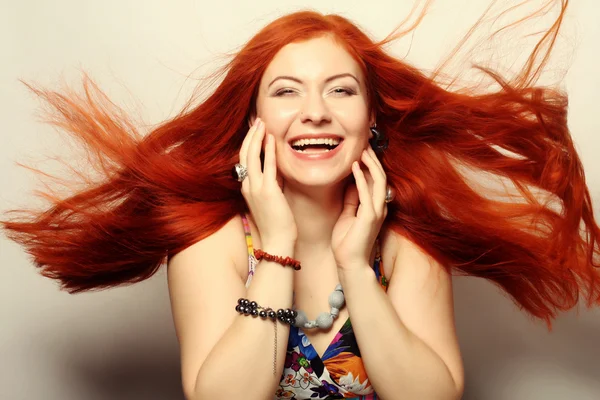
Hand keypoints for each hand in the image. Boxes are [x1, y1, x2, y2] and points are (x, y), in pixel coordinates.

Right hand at [239, 118, 296, 246]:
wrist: (277, 242)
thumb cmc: (276, 225)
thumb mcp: (271, 200)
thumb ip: (271, 184)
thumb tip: (277, 170)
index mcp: (247, 188)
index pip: (244, 160)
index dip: (248, 143)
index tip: (254, 131)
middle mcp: (248, 186)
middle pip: (244, 154)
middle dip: (250, 135)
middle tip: (257, 121)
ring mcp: (255, 188)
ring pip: (251, 156)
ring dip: (256, 137)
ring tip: (262, 123)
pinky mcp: (267, 191)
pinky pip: (266, 166)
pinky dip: (267, 150)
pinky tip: (270, 138)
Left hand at [332, 146, 387, 269]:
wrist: (349, 263)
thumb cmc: (347, 242)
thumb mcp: (348, 215)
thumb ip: (352, 200)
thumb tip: (351, 183)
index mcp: (375, 208)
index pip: (377, 182)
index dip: (372, 165)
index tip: (364, 151)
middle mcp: (380, 208)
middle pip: (381, 178)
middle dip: (374, 160)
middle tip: (366, 145)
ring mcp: (376, 212)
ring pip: (379, 182)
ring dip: (371, 165)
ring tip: (363, 151)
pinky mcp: (369, 217)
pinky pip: (367, 193)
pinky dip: (361, 178)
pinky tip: (355, 167)